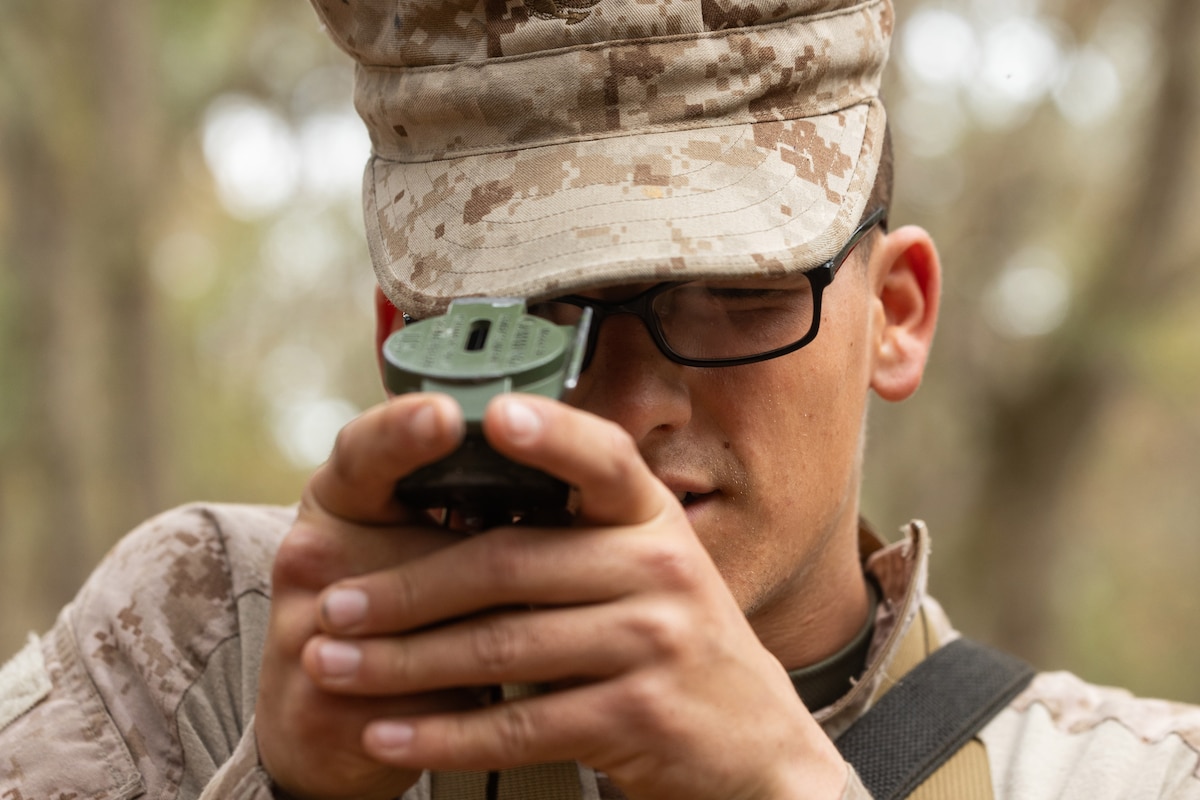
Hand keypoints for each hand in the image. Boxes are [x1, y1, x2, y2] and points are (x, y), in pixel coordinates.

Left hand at [299, 394, 848, 799]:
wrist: (750, 746)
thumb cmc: (672, 644)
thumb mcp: (648, 570)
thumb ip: (578, 537)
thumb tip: (459, 504)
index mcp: (651, 518)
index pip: (602, 458)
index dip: (549, 434)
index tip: (490, 416)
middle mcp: (660, 568)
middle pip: (508, 565)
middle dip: (405, 588)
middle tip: (334, 606)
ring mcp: (654, 642)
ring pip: (500, 647)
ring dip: (402, 663)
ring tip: (334, 667)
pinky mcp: (638, 716)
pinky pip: (520, 725)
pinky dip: (444, 733)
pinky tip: (389, 734)